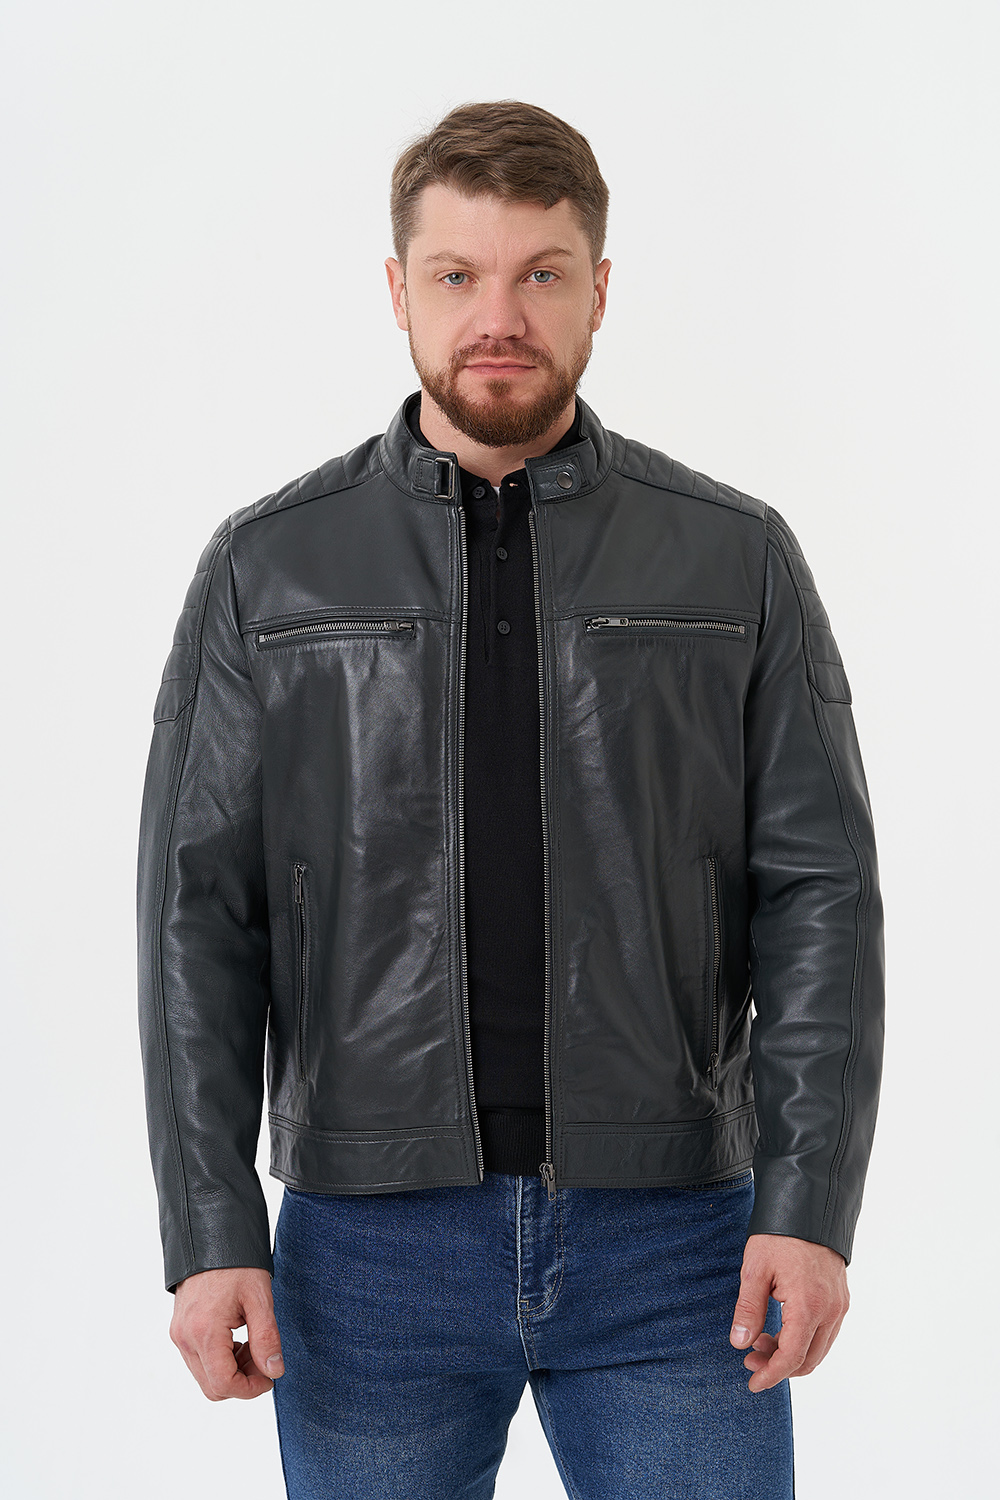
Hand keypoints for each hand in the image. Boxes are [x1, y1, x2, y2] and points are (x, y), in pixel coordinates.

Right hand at [170, 1267, 284, 1399]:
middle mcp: (185, 1337)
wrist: (211, 1235)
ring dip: (231, 1371)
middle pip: (212, 1386)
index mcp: (204, 1331)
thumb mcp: (260, 1298)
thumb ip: (266, 1338)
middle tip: (264, 1360)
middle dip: (242, 1382)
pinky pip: (198, 1360)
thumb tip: (273, 1371)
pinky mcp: (179, 1329)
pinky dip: (219, 1360)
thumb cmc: (236, 1263)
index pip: (223, 1384)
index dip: (250, 1389)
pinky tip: (238, 1340)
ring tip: (253, 1346)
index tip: (270, 1378)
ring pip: (204, 1375)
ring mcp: (179, 1334)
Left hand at [730, 1233, 848, 1392]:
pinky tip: (780, 1328)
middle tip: (750, 1359)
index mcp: (809, 1306)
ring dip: (791, 1354)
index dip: (771, 1375)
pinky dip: (804, 1340)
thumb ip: (749, 1309)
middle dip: (778, 1367)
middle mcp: (831, 1311)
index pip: (792, 1357)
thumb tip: (740, 1343)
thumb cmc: (779, 1235)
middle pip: (808, 1360)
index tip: (752, 1383)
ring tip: (760, 1340)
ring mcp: (839, 1305)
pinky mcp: (841, 1298)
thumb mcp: (755, 1269)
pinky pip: (825, 1333)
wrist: (809, 1206)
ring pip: (819, 1349)